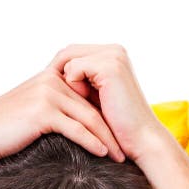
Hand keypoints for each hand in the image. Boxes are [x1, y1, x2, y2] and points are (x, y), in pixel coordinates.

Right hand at [0, 68, 124, 176]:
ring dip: (108, 138)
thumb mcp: (29, 113)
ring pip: (88, 117)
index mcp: (50, 78)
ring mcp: (47, 94)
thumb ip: (51, 111)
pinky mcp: (43, 112)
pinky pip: (76, 128)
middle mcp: (51, 80)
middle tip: (128, 147)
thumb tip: (72, 125)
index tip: (120, 133)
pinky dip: (93, 142)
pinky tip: (104, 154)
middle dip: (113, 127)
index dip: (106, 113)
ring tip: (121, 156)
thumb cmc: (0, 131)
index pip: (87, 94)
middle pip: (92, 105)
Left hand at [49, 44, 171, 163]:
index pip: (72, 52)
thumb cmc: (117, 125)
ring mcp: (113, 56)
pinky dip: (73, 86)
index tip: (55, 93)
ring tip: (78, 101)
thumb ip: (80, 81)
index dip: (59, 71)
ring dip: (67, 81)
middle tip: (56, 96)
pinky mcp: (110, 67)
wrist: (140, 139)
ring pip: (68, 59)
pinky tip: (85, 101)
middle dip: (58, 73)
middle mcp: (114, 50)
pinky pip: (74, 68)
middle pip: (68, 51)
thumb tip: (48, 75)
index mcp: (111, 54)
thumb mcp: (94, 97)